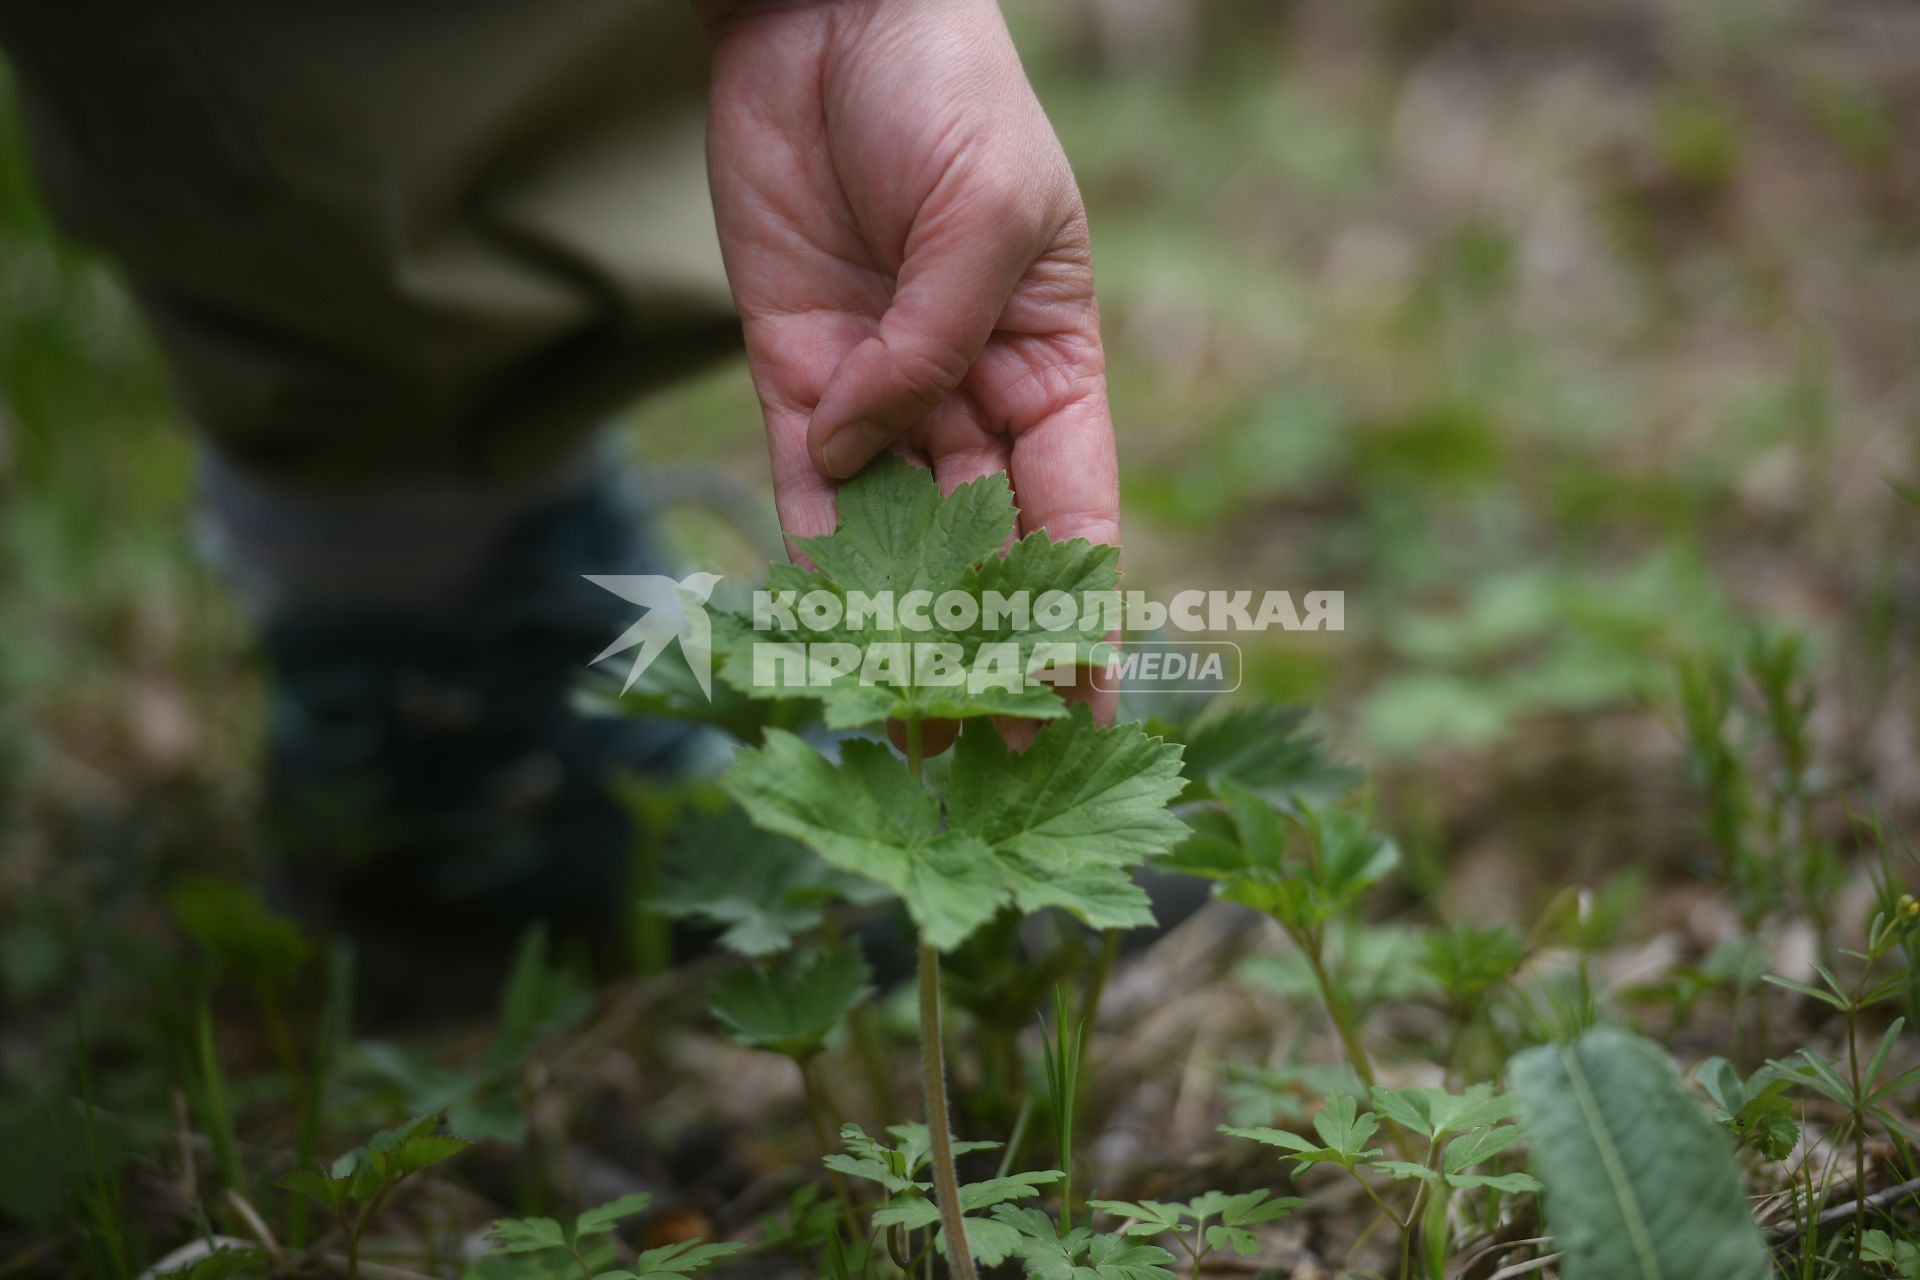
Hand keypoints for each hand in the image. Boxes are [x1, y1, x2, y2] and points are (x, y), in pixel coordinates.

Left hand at [703, 0, 1119, 732]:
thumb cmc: (947, 95)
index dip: (1080, 615)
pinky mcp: (792, 370)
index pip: (1074, 514)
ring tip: (895, 722)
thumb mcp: (985, 213)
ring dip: (891, 627)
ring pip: (891, 536)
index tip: (1089, 710)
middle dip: (980, 646)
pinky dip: (806, 550)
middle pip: (981, 548)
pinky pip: (801, 479)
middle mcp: (968, 394)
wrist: (830, 15)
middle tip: (979, 751)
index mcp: (1052, 363)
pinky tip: (815, 629)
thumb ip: (935, 343)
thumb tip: (867, 453)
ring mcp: (878, 388)